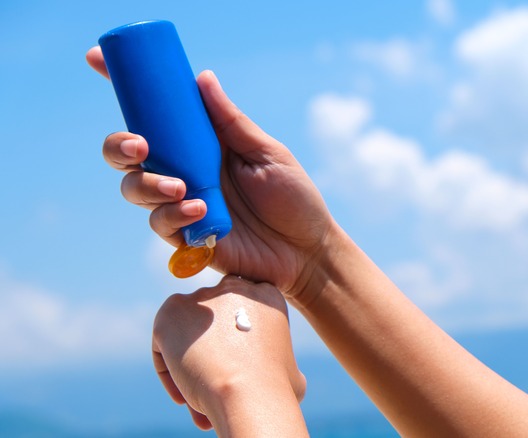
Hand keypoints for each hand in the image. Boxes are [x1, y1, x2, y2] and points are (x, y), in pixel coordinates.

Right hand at [88, 47, 333, 303]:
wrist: (307, 250)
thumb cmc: (293, 198)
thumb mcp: (268, 154)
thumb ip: (232, 123)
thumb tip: (201, 77)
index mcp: (201, 144)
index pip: (156, 114)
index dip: (124, 88)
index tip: (96, 60)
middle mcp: (184, 171)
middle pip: (128, 154)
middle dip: (120, 146)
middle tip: (140, 147)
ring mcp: (182, 204)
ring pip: (135, 189)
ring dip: (148, 185)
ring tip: (180, 188)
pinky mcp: (186, 237)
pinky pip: (161, 224)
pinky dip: (173, 215)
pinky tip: (198, 210)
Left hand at [152, 275, 306, 434]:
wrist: (247, 388)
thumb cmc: (275, 385)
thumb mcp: (292, 369)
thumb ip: (281, 360)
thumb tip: (285, 374)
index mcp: (266, 294)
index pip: (245, 311)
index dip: (239, 344)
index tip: (239, 370)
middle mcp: (233, 287)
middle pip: (214, 323)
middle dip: (213, 353)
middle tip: (218, 387)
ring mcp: (200, 296)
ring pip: (188, 336)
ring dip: (191, 367)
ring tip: (200, 402)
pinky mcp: (170, 310)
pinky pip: (165, 346)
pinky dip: (170, 372)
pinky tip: (185, 397)